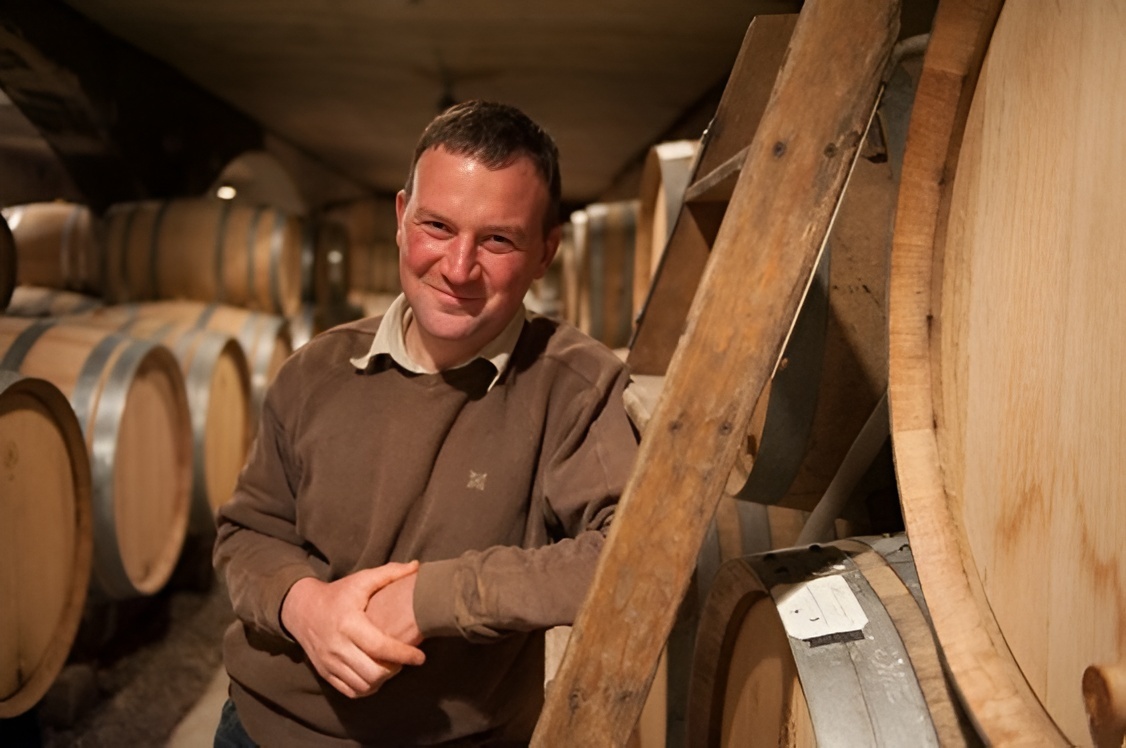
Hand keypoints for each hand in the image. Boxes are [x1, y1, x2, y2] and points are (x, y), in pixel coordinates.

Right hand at [281, 562, 425, 697]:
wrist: (301, 609)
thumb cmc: (338, 594)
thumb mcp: (361, 580)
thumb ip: (389, 573)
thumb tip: (417, 566)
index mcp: (349, 623)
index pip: (380, 646)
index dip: (403, 654)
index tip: (420, 657)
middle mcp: (337, 646)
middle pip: (372, 672)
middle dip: (394, 670)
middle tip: (405, 661)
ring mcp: (329, 662)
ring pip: (362, 685)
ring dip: (382, 681)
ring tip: (393, 667)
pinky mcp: (325, 672)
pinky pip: (350, 691)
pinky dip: (367, 688)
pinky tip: (377, 676)